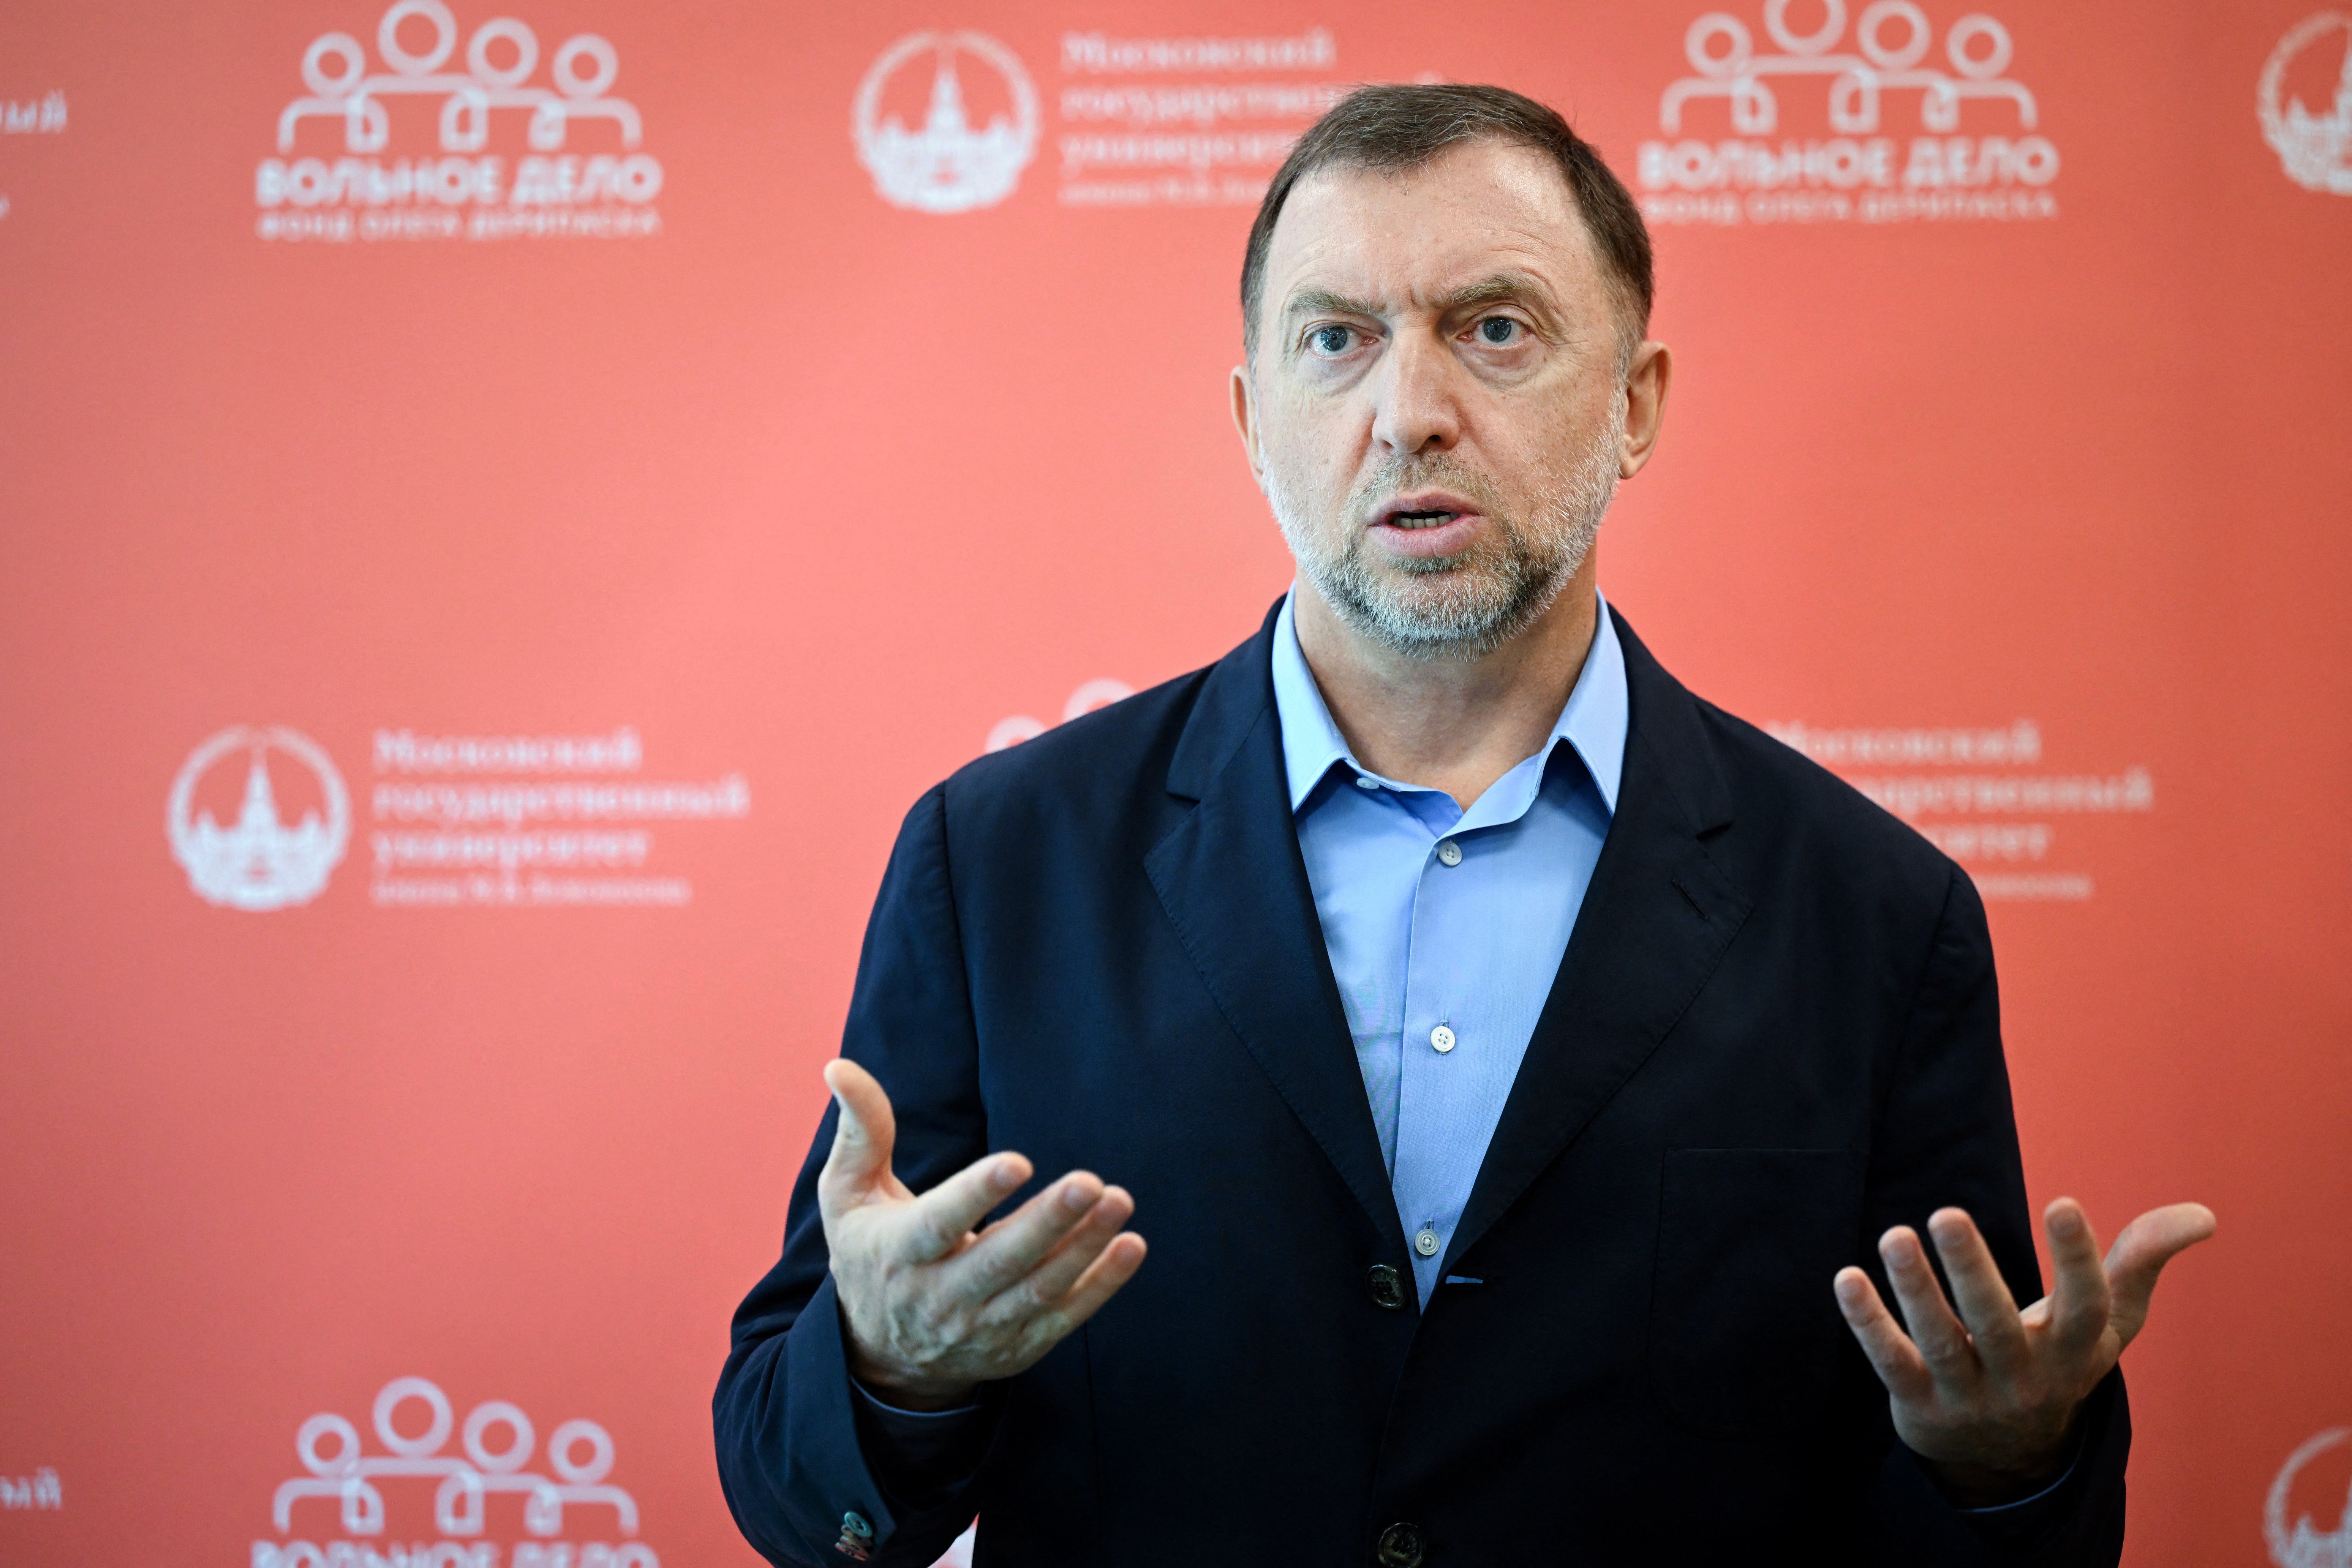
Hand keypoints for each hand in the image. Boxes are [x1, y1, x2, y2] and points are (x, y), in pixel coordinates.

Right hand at [817, 1059, 1147, 1410]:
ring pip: (1038, 1290)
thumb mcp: (848, 1195)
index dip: (977, 1194)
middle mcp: (939, 1298)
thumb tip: (840, 1067)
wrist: (882, 1357)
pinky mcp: (1015, 1347)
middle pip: (1000, 1261)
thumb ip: (859, 1131)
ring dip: (1083, 1248)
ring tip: (1119, 1201)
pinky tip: (1129, 1247)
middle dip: (1047, 1222)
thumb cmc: (870, 1253)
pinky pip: (1062, 1317)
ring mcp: (980, 1329)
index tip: (1018, 1161)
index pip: (940, 1224)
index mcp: (898, 1254)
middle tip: (1091, 1181)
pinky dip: (1100, 1286)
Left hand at [1833, 1198, 2215, 1504]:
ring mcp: (1971, 1397)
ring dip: (1915, 1290)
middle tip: (1946, 1213)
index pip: (2085, 1306)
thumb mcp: (2106, 1324)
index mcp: (2074, 1350)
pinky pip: (1892, 1364)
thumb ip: (2141, 1263)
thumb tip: (2202, 1216)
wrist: (2008, 1454)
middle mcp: (2025, 1378)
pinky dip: (1868, 1324)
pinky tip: (1847, 1277)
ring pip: (1941, 1344)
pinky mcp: (1920, 1408)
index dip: (2077, 1258)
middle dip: (1973, 1270)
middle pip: (1999, 1324)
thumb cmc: (2058, 1359)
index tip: (2062, 1202)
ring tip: (1895, 1235)